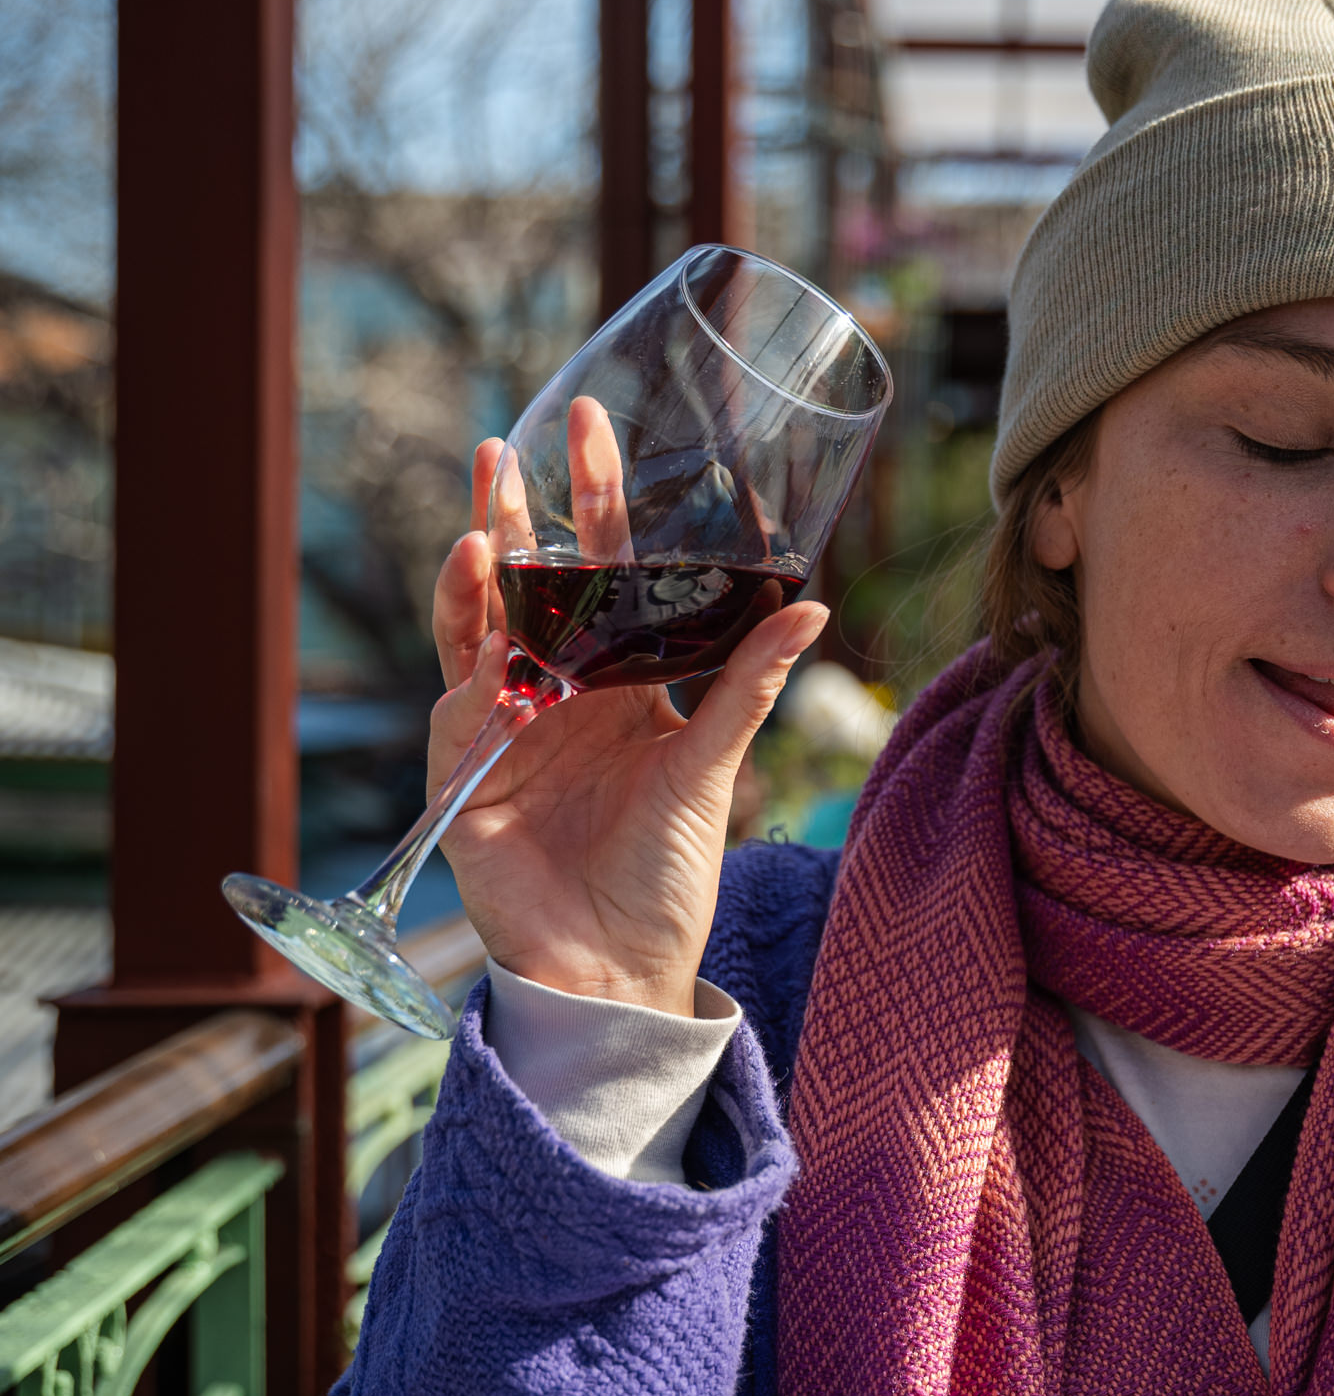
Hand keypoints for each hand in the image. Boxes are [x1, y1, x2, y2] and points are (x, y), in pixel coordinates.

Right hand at [428, 437, 825, 1016]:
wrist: (618, 968)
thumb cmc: (667, 875)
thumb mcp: (712, 769)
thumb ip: (747, 685)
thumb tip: (811, 607)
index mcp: (616, 680)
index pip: (600, 570)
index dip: (593, 500)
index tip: (592, 427)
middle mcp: (553, 691)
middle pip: (524, 582)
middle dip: (513, 511)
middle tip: (511, 441)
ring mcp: (501, 728)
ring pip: (477, 627)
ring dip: (475, 572)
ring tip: (482, 518)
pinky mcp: (465, 773)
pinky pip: (459, 701)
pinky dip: (466, 657)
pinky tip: (478, 613)